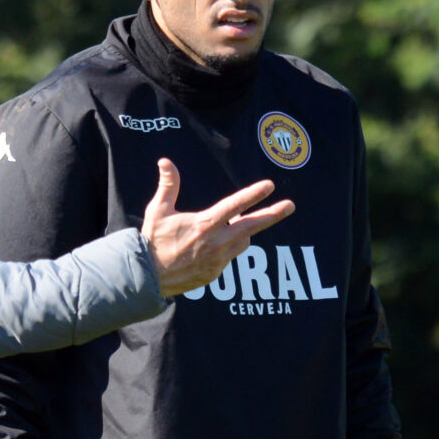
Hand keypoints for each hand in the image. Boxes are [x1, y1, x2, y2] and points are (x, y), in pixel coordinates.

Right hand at [142, 157, 296, 295]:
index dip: (254, 195)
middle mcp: (216, 243)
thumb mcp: (158, 211)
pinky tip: (212, 246)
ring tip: (232, 224)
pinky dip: (228, 247)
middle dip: (273, 214)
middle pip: (252, 226)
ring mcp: (218, 261)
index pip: (235, 206)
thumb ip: (168, 186)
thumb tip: (165, 161)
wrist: (148, 277)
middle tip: (290, 205)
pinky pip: (230, 256)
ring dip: (244, 231)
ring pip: (243, 241)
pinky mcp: (216, 274)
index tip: (270, 185)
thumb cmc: (153, 241)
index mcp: (204, 225)